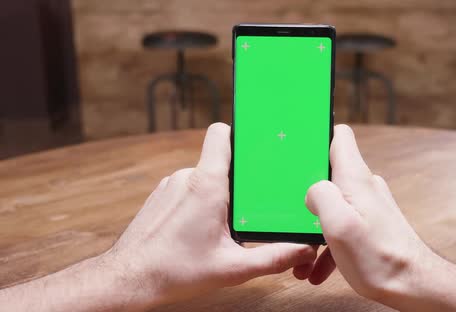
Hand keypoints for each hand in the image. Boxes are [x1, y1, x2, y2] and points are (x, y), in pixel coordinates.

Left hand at [104, 123, 316, 305]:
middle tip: (248, 212)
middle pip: (220, 162)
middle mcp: (186, 177)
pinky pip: (188, 190)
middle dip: (238, 184)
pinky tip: (200, 231)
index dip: (240, 135)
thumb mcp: (232, 268)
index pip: (222, 135)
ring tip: (222, 228)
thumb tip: (302, 250)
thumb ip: (272, 258)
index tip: (257, 147)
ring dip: (218, 197)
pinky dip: (199, 205)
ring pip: (204, 179)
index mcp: (206, 185)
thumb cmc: (174, 271)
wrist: (129, 280)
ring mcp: (170, 186)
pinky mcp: (160, 197)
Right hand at [303, 125, 435, 301]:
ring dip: (315, 226)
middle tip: (293, 214)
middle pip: (329, 172)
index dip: (318, 136)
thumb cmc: (381, 259)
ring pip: (333, 204)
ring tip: (305, 255)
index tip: (299, 148)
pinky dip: (329, 242)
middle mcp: (364, 186)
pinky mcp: (371, 223)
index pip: (339, 136)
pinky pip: (343, 224)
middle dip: (307, 192)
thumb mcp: (339, 225)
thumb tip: (312, 190)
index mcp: (355, 179)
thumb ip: (321, 196)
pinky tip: (320, 266)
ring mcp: (368, 204)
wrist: (414, 285)